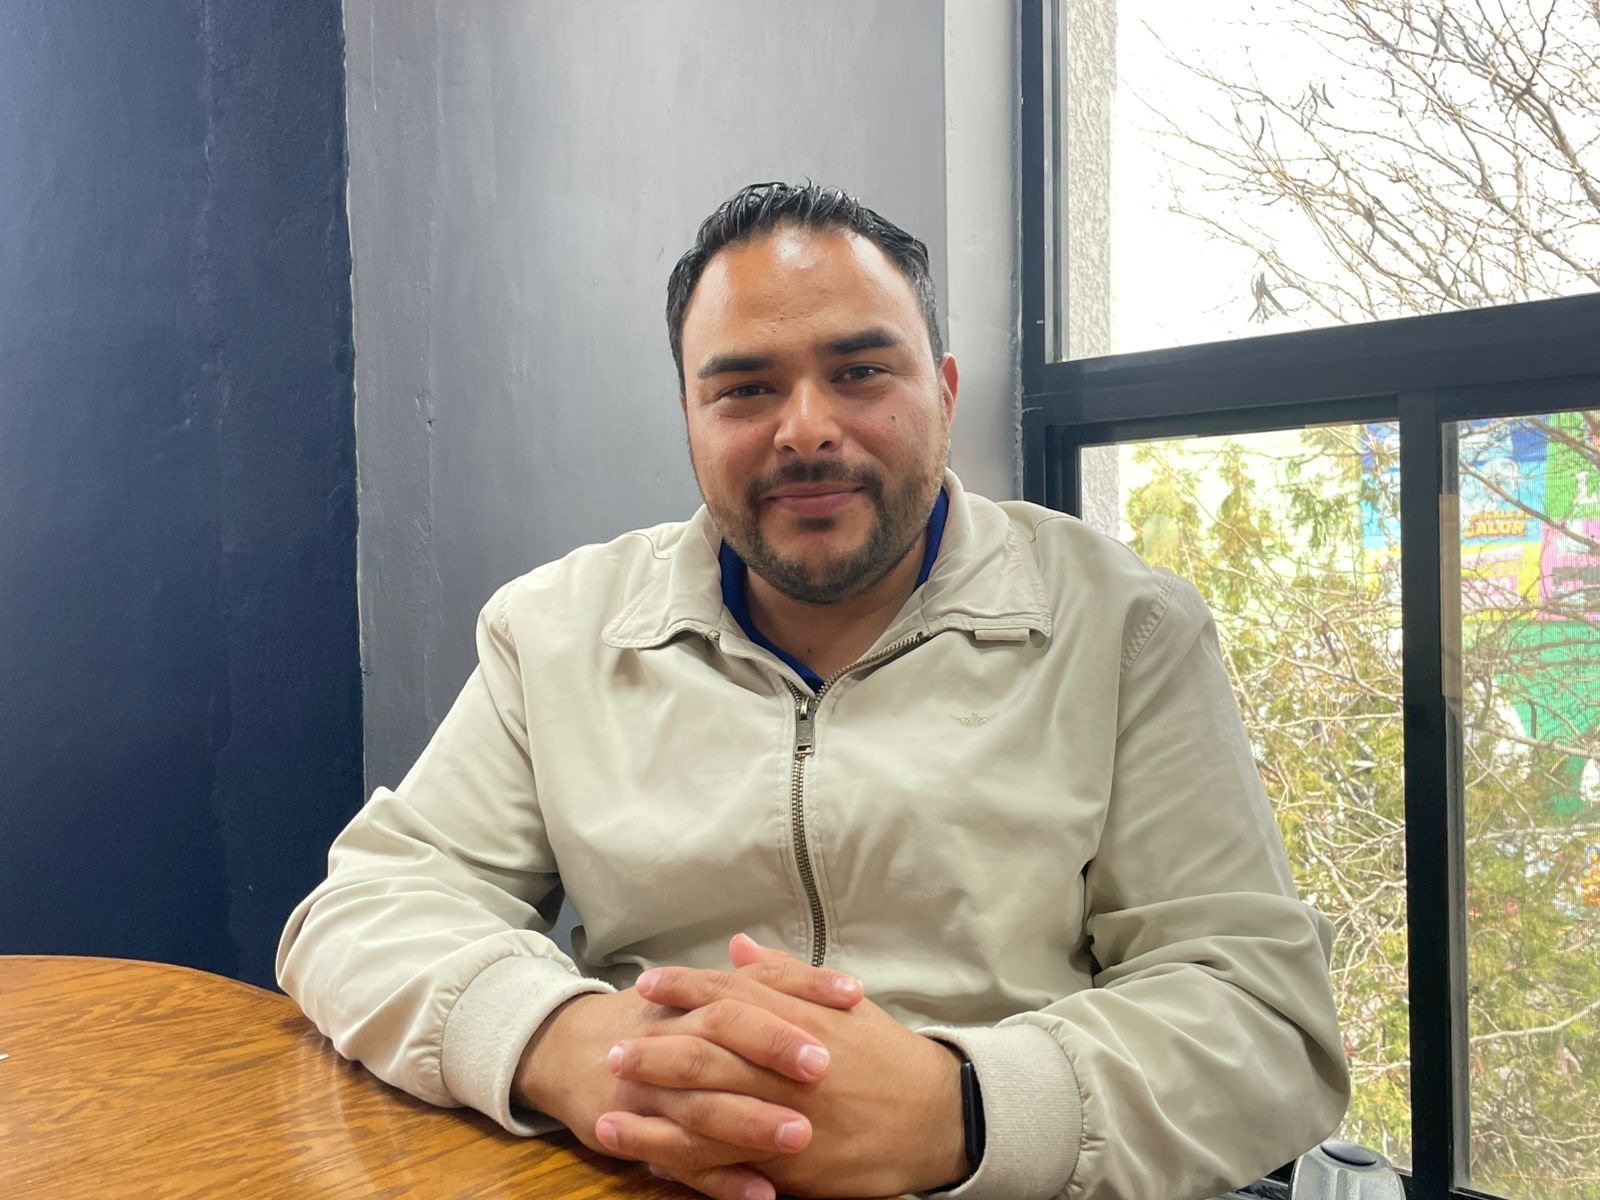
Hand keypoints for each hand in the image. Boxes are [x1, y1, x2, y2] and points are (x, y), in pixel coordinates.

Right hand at [513, 937, 864, 1184]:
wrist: (568, 1049)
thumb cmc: (652, 1021)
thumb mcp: (698, 994)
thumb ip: (748, 977)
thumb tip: (791, 955)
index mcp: (698, 1000)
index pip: (755, 983)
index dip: (803, 986)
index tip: (852, 997)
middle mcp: (674, 1035)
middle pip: (725, 1035)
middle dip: (773, 1049)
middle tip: (824, 1066)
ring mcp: (654, 1089)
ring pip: (703, 1105)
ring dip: (751, 1121)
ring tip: (801, 1135)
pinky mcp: (638, 1133)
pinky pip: (682, 1162)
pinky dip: (722, 1181)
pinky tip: (762, 1194)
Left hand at [616, 937, 967, 1199]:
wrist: (935, 1115)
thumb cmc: (883, 1054)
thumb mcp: (839, 1003)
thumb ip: (785, 975)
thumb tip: (739, 947)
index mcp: (799, 1019)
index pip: (729, 995)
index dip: (683, 989)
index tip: (645, 985)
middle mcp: (787, 1064)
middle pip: (706, 1053)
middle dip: (653, 1052)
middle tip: (611, 1051)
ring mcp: (786, 1116)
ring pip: (706, 1113)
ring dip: (654, 1115)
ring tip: (609, 1112)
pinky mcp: (790, 1162)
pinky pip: (727, 1164)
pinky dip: (686, 1164)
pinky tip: (651, 1162)